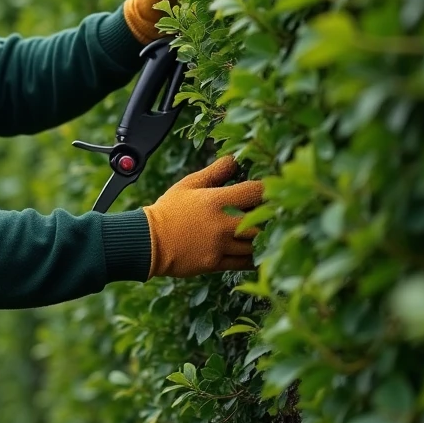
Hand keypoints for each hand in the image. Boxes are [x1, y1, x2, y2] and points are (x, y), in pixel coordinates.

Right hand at [144, 155, 263, 278]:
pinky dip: (254, 257)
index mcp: (217, 201)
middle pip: (262, 220)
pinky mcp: (216, 263)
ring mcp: (220, 246)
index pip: (256, 191)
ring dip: (263, 237)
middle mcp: (222, 224)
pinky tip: (257, 250)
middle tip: (274, 213)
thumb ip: (214, 172)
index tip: (268, 190)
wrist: (149, 241)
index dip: (266, 190)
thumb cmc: (169, 210)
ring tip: (266, 231)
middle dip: (270, 216)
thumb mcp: (189, 184)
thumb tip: (234, 159)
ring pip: (256, 243)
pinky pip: (244, 262)